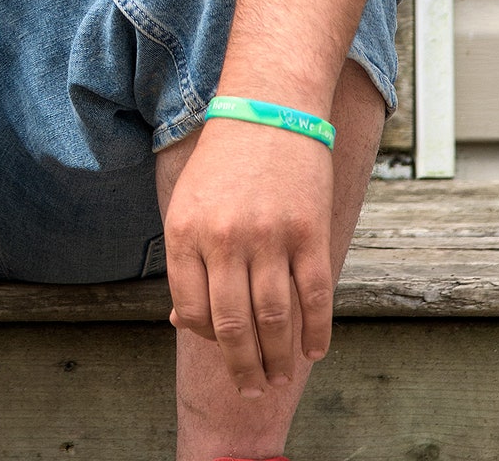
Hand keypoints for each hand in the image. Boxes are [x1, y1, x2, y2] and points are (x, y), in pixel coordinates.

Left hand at [163, 118, 335, 395]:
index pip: (192, 309)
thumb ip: (187, 262)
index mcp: (185, 231)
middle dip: (244, 368)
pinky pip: (314, 299)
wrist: (268, 108)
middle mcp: (224, 238)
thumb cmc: (222, 162)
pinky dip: (316, 333)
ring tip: (281, 377)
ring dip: (280, 360)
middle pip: (234, 325)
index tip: (222, 354)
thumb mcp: (188, 204)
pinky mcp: (309, 233)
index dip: (206, 339)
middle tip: (253, 390)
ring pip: (275, 321)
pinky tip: (314, 351)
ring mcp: (268, 237)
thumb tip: (182, 323)